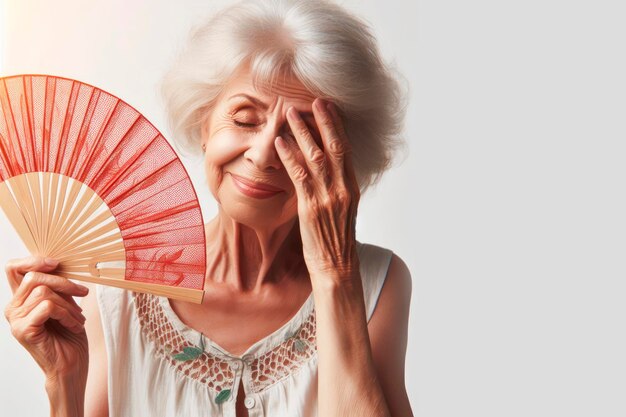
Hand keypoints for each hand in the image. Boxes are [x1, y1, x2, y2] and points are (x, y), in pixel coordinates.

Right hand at [4, 256, 89, 381]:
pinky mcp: (24, 330)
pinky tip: (74, 325)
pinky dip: (67, 314)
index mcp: (20, 299)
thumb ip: (56, 286)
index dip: (33, 260)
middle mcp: (13, 308)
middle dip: (64, 282)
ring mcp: (16, 320)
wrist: (71, 365)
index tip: (56, 263)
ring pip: (44, 292)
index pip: (13, 268)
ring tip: (78, 318)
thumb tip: (59, 264)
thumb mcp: (65, 303)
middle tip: (83, 293)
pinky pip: (48, 307)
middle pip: (34, 277)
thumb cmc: (69, 334)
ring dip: (69, 304)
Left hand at [275, 98, 360, 283]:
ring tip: (290, 113)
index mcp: (352, 187)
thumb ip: (335, 188)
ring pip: (317, 157)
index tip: (328, 108)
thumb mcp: (342, 210)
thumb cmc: (336, 240)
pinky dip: (289, 157)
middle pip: (335, 147)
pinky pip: (300, 177)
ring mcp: (328, 198)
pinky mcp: (311, 208)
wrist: (337, 266)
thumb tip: (325, 171)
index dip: (336, 127)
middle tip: (313, 100)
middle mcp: (343, 189)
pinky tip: (280, 142)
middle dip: (324, 122)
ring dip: (303, 133)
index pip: (346, 150)